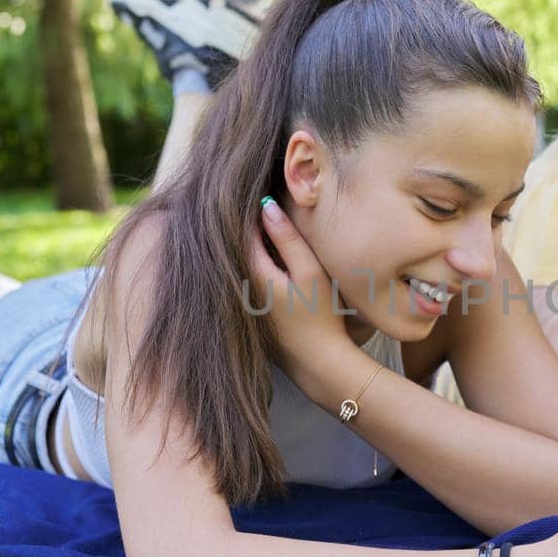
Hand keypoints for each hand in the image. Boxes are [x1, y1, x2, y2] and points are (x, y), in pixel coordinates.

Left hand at [248, 197, 351, 381]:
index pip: (242, 231)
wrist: (318, 363)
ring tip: (267, 231)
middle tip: (264, 207)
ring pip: (240, 264)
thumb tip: (267, 206)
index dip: (252, 211)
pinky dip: (254, 268)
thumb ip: (288, 238)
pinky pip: (245, 282)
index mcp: (253, 273)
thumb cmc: (320, 317)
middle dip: (249, 227)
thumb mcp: (310, 272)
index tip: (262, 193)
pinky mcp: (248, 316)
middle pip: (236, 247)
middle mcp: (240, 288)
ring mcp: (242, 304)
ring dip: (251, 248)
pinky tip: (272, 265)